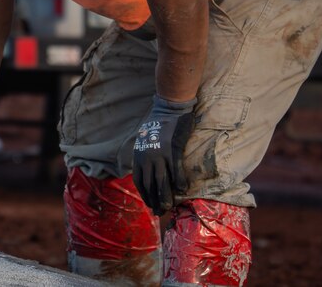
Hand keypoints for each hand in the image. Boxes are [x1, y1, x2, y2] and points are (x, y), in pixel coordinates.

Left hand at [131, 95, 195, 215]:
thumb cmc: (159, 125)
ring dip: (165, 196)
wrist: (168, 109)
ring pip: (162, 181)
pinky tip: (182, 191)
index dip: (144, 194)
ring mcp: (160, 154)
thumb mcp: (145, 140)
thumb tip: (149, 169)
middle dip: (154, 200)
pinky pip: (176, 170)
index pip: (139, 180)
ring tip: (168, 207)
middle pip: (150, 184)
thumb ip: (145, 155)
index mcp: (139, 155)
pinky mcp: (172, 149)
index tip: (149, 203)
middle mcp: (147, 157)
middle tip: (159, 212)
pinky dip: (179, 182)